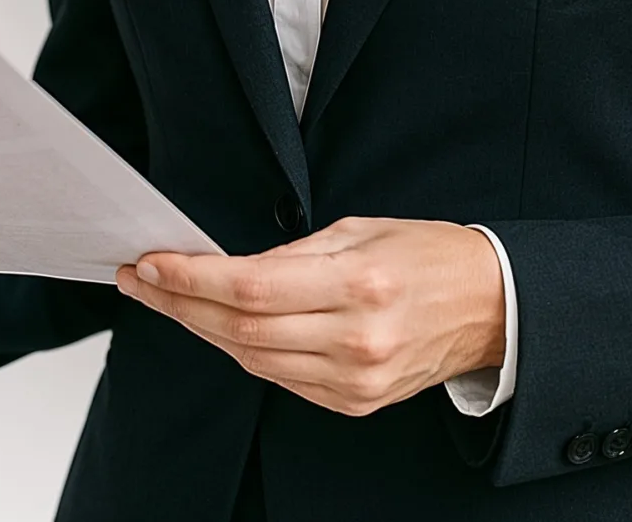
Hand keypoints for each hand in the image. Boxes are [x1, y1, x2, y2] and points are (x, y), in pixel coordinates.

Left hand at [115, 217, 504, 416]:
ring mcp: (356, 379)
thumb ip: (292, 252)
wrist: (491, 308)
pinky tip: (218, 327)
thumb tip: (227, 266)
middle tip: (140, 280)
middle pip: (240, 329)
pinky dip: (244, 352)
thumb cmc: (426, 256)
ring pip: (253, 359)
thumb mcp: (359, 230)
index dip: (190, 278)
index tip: (150, 263)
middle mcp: (355, 339)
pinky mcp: (356, 402)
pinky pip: (280, 378)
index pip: (249, 288)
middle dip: (179, 303)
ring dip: (201, 329)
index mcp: (357, 285)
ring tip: (167, 300)